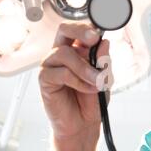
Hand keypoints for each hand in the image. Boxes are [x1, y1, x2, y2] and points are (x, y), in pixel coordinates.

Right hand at [39, 23, 112, 150]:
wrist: (83, 125)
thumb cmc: (92, 100)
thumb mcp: (105, 79)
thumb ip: (104, 61)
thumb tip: (104, 42)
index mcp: (77, 49)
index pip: (80, 30)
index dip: (90, 25)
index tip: (103, 25)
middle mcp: (62, 54)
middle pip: (64, 29)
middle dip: (80, 30)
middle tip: (94, 37)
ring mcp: (51, 65)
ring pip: (65, 53)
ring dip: (85, 68)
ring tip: (97, 82)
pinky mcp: (45, 80)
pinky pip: (61, 73)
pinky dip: (77, 80)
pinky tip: (85, 89)